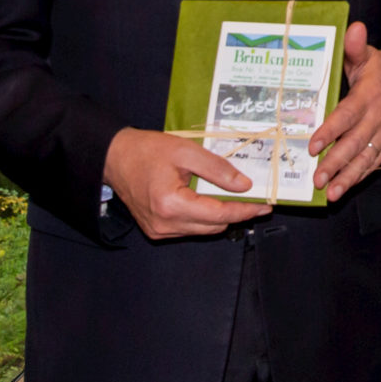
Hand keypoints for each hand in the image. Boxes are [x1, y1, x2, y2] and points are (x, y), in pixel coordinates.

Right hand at [105, 127, 272, 238]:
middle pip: (214, 226)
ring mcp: (159, 231)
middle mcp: (165, 224)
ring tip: (232, 197)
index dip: (245, 210)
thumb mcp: (186, 151)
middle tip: (253, 197)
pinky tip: (207, 200)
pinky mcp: (156, 231)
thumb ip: (217, 168)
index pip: (219, 214)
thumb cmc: (148, 150)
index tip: (265, 206)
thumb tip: (244, 186)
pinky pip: (189, 228)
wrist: (115, 158)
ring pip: (203, 229)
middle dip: (236, 213)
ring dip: (219, 215)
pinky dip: (203, 216)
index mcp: (171, 204)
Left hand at [307, 22, 380, 203]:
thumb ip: (355, 47)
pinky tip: (343, 189)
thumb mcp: (368, 55)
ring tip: (330, 192)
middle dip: (336, 163)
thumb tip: (353, 28)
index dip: (331, 132)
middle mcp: (376, 118)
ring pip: (364, 159)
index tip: (314, 146)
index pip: (347, 116)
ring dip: (347, 177)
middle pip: (354, 144)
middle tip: (317, 178)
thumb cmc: (380, 70)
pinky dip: (359, 177)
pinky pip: (372, 163)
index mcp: (368, 95)